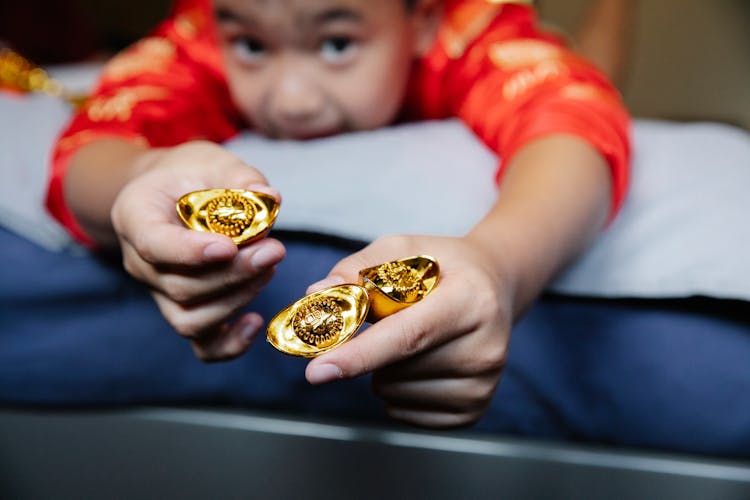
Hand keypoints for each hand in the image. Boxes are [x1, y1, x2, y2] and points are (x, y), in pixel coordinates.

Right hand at [111, 141, 285, 360]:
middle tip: (274, 250)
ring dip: (237, 299)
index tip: (229, 247)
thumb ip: (239, 178)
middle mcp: (140, 263)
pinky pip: (201, 344)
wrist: (172, 193)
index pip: (154, 244)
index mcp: (135, 216)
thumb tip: (271, 199)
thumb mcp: (211, 160)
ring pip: (191, 319)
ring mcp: (159, 293)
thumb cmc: (191, 174)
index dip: (191, 252)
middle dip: (234, 274)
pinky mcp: (184, 311)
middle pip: (181, 287)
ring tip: (269, 268)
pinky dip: (229, 344)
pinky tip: (255, 322)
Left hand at [304, 234, 512, 427]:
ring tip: (412, 337)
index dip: (359, 355)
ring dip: (384, 369)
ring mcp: (483, 385)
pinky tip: (419, 360)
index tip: (317, 370)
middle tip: (392, 319)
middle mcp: (485, 348)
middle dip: (371, 349)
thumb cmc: (442, 266)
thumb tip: (318, 293)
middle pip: (393, 370)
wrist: (495, 286)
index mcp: (471, 300)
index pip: (407, 336)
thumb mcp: (403, 249)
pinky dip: (397, 390)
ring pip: (392, 394)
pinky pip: (404, 412)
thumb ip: (358, 269)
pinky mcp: (474, 411)